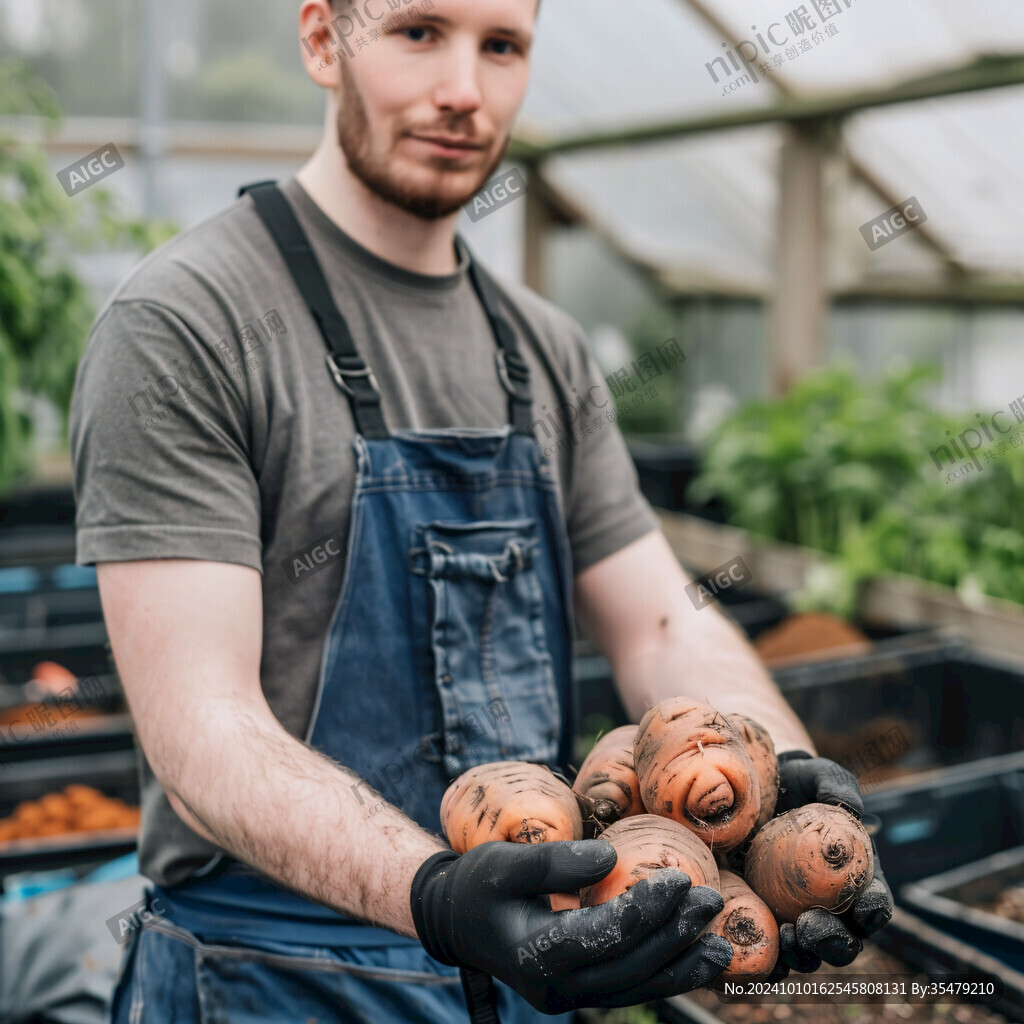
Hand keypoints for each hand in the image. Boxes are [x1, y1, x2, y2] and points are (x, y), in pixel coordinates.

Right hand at [410, 840, 732, 1012]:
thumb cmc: (478, 885)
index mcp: (534, 957)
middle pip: (628, 966)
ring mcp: (569, 996)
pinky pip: (630, 986)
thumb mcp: (502, 863)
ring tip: (721, 944)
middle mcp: (555, 990)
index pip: (603, 937)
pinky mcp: (581, 990)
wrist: (457, 920)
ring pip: (635, 986)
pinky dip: (666, 974)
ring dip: (680, 965)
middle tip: (710, 900)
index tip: (679, 878)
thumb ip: (553, 862)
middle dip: (674, 935)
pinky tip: (696, 958)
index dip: (645, 909)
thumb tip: (610, 857)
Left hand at [766, 751, 893, 980]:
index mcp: (854, 877)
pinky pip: (769, 951)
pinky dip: (768, 961)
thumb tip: (850, 807)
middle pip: (845, 939)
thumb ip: (835, 785)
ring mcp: (796, 916)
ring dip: (802, 956)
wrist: (753, 791)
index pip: (874, 902)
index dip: (875, 910)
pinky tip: (756, 953)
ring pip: (809, 953)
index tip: (864, 909)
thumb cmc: (796, 782)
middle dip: (834, 943)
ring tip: (784, 940)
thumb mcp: (817, 775)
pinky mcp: (764, 918)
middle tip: (810, 928)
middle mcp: (830, 905)